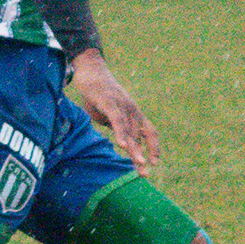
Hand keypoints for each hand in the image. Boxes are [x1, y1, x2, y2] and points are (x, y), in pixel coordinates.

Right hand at [68, 49, 161, 175]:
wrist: (90, 69)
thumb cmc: (98, 93)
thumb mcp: (107, 113)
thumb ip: (114, 126)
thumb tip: (116, 138)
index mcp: (133, 113)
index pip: (150, 132)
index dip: (153, 147)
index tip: (154, 163)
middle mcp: (132, 110)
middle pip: (140, 137)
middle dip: (143, 156)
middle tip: (145, 175)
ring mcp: (121, 105)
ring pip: (130, 131)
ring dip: (134, 149)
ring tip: (139, 165)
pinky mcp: (109, 102)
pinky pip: (117, 120)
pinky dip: (120, 133)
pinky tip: (121, 146)